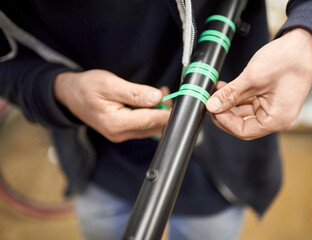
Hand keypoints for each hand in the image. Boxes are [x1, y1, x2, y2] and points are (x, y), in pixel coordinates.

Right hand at [54, 69, 170, 141]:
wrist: (69, 95)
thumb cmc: (87, 87)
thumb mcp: (110, 84)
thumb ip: (135, 92)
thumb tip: (157, 98)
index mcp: (117, 123)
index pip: (151, 120)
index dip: (168, 111)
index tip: (180, 102)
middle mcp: (120, 134)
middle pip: (153, 126)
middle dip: (165, 111)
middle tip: (169, 92)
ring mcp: (121, 135)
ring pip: (150, 127)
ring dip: (159, 112)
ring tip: (161, 93)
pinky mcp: (121, 132)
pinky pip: (142, 126)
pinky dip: (151, 115)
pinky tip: (152, 101)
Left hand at [206, 28, 311, 139]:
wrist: (305, 43)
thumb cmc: (288, 60)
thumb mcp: (252, 79)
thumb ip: (230, 94)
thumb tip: (212, 105)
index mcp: (277, 119)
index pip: (244, 131)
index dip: (224, 121)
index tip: (213, 109)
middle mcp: (278, 118)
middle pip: (243, 124)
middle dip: (225, 113)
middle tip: (211, 101)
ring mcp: (275, 108)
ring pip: (245, 113)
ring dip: (229, 103)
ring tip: (216, 91)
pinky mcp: (271, 99)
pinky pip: (250, 103)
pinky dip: (238, 97)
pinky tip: (226, 88)